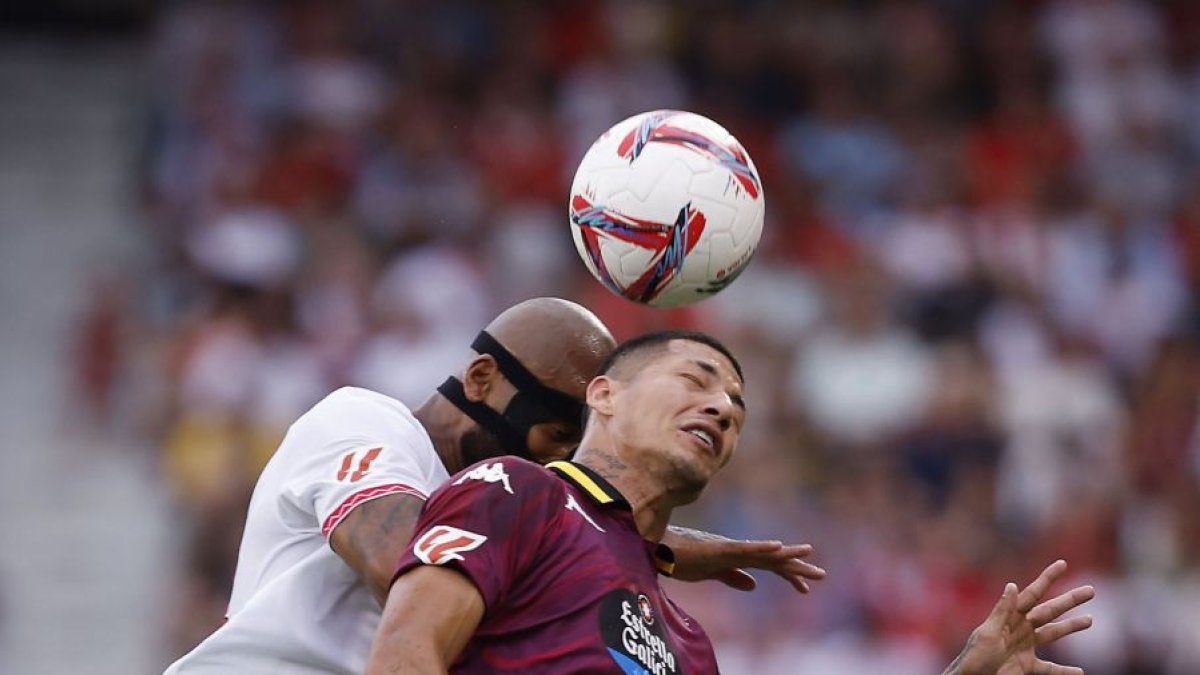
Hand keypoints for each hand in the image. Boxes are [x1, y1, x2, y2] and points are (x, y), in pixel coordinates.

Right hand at [662, 526, 826, 591]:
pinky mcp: (719, 549)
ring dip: (787, 555)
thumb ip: (732, 577)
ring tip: (809, 554)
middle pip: (772, 559)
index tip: (805, 587)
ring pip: (763, 552)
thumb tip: (754, 584)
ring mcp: (729, 548)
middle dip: (797, 568)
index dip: (787, 575)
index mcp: (735, 557)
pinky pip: (744, 548)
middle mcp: (736, 549)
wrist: (657, 549)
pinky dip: (761, 547)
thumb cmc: (679, 559)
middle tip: (822, 575)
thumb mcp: (711, 574)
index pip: (767, 566)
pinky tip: (778, 547)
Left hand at [944, 560, 1094, 674]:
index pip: (1032, 593)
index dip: (1047, 578)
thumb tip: (1012, 585)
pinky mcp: (1026, 665)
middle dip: (1069, 600)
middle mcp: (1020, 627)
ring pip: (1053, 633)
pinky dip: (1064, 671)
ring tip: (1089, 620)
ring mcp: (1024, 646)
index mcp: (1010, 616)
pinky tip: (1079, 671)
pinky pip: (1049, 668)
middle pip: (1049, 610)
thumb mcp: (988, 632)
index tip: (1062, 563)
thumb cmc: (974, 656)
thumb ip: (1002, 611)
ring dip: (1071, 627)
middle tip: (1090, 590)